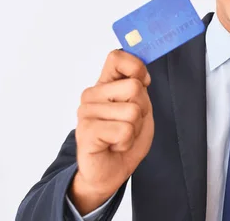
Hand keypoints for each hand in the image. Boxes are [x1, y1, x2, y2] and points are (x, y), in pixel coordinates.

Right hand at [69, 50, 153, 214]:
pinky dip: (126, 142)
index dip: (137, 68)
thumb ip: (139, 88)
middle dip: (142, 110)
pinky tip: (114, 145)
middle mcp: (92, 94)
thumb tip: (142, 75)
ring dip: (134, 129)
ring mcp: (86, 112)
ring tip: (120, 137)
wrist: (110, 172)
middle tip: (129, 125)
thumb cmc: (124, 139)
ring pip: (132, 111)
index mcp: (105, 84)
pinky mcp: (86, 131)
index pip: (117, 57)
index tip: (143, 84)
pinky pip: (124, 130)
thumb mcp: (140, 109)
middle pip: (134, 87)